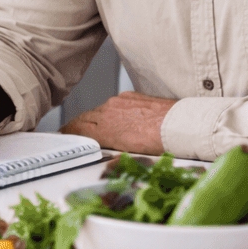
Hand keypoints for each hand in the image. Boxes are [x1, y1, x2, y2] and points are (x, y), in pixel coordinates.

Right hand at [60, 92, 174, 154]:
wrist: (183, 125)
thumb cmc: (161, 143)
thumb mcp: (129, 153)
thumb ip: (109, 147)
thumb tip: (102, 150)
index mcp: (105, 127)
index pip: (76, 127)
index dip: (68, 132)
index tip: (64, 135)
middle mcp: (108, 111)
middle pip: (85, 117)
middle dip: (79, 125)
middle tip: (76, 132)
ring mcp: (119, 101)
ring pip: (100, 109)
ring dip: (98, 118)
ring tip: (103, 129)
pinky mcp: (131, 96)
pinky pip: (115, 103)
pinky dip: (113, 111)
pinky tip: (122, 119)